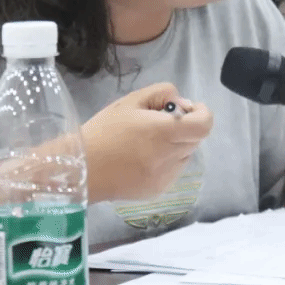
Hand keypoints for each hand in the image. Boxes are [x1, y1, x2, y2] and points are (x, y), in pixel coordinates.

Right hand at [81, 82, 212, 202]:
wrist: (80, 169)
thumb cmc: (103, 130)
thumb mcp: (130, 101)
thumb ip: (161, 94)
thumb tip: (182, 104)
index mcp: (163, 132)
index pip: (204, 124)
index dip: (202, 113)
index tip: (187, 109)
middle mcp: (169, 157)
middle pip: (196, 138)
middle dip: (186, 127)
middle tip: (161, 122)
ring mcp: (165, 177)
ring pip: (186, 155)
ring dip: (177, 145)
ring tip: (149, 142)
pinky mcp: (158, 190)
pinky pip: (174, 171)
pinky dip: (167, 161)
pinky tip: (143, 158)